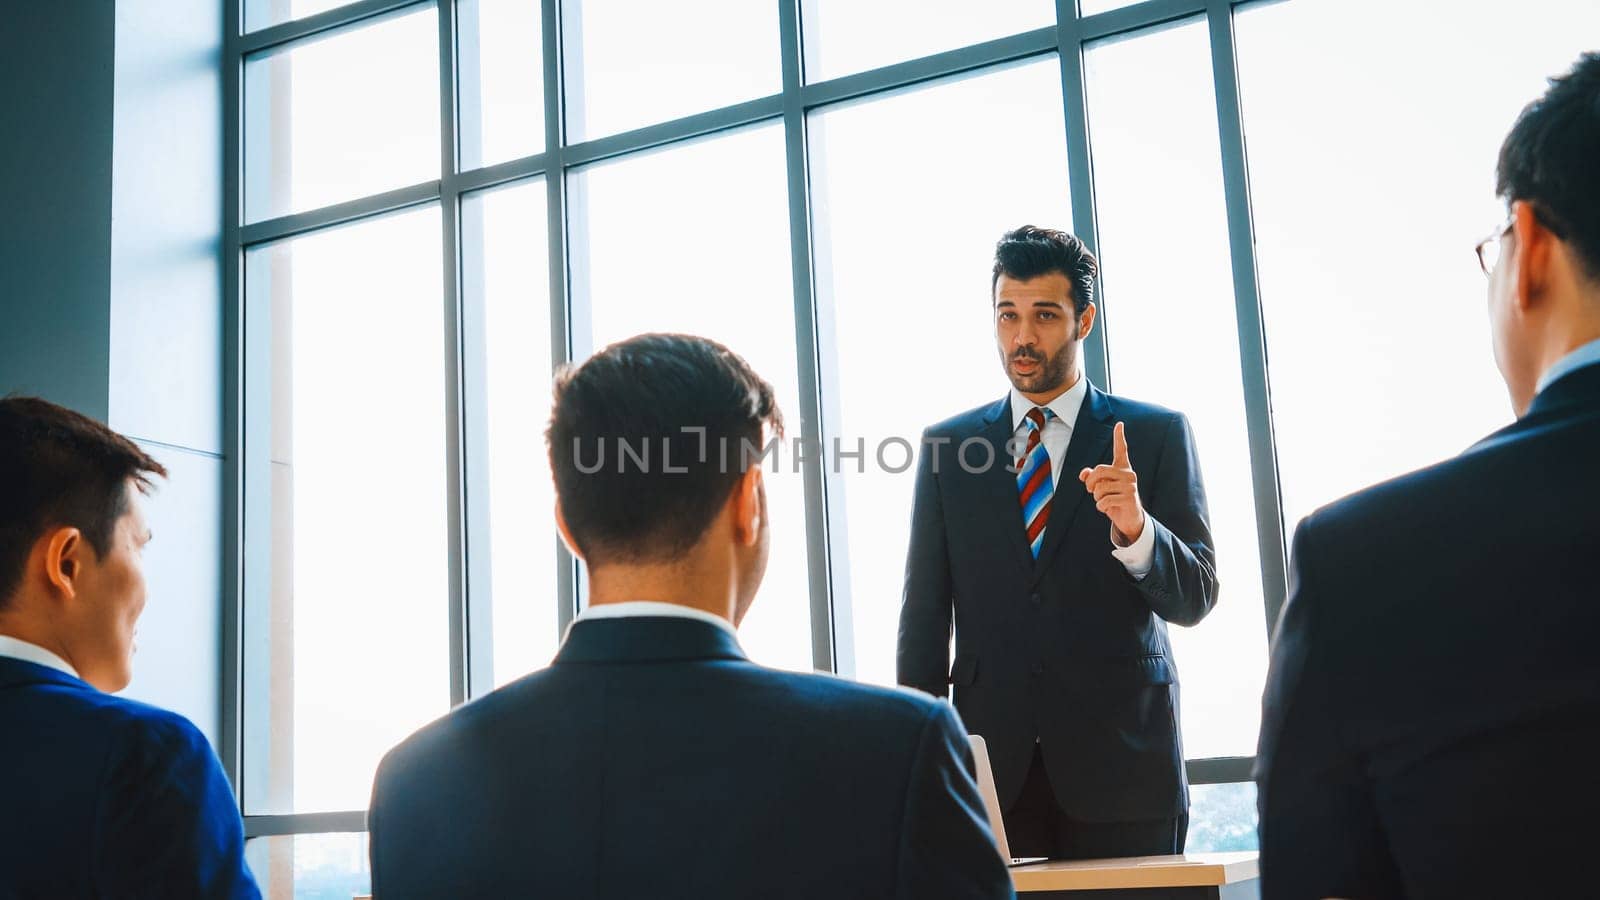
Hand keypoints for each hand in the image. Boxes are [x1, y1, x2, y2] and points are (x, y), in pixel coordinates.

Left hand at [1078, 421, 1145, 543]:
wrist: (1129, 518)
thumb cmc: (1114, 500)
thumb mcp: (1101, 488)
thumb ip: (1091, 478)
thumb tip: (1083, 474)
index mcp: (1122, 468)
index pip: (1121, 450)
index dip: (1119, 437)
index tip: (1119, 424)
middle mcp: (1128, 474)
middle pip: (1099, 470)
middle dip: (1089, 482)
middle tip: (1089, 490)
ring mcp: (1130, 485)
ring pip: (1100, 488)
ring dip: (1096, 497)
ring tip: (1103, 500)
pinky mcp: (1129, 498)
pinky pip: (1104, 500)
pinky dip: (1100, 507)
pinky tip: (1106, 508)